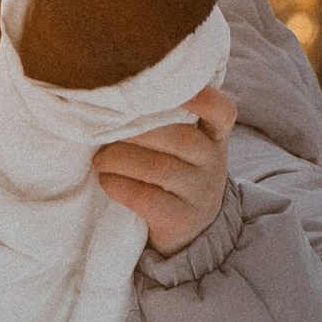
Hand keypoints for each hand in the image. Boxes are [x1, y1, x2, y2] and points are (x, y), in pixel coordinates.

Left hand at [93, 84, 236, 253]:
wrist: (188, 232)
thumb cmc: (175, 176)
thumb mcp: (184, 148)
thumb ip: (167, 120)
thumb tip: (118, 99)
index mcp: (214, 136)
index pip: (222, 112)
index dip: (203, 98)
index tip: (172, 89)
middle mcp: (214, 163)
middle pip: (179, 138)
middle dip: (135, 132)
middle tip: (105, 131)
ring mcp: (200, 193)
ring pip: (159, 168)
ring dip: (119, 159)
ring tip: (100, 159)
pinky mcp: (181, 219)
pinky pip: (146, 197)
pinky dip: (118, 185)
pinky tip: (106, 180)